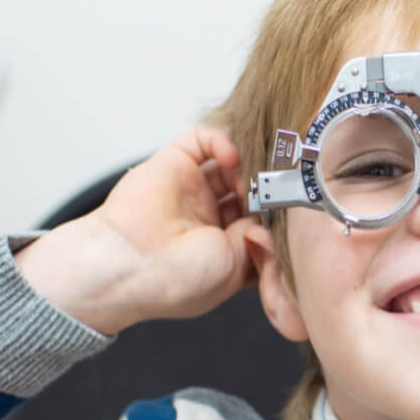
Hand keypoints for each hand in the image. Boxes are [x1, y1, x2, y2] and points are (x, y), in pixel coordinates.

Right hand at [16, 127, 256, 334]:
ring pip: (233, 165)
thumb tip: (269, 217)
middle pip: (252, 191)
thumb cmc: (175, 278)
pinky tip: (233, 159)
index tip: (294, 214)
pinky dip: (223, 142)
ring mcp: (192, 190)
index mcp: (223, 250)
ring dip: (250, 168)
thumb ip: (257, 236)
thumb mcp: (233, 266)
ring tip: (255, 179)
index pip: (261, 223)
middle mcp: (209, 219)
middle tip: (280, 189)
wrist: (126, 264)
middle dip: (268, 189)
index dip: (278, 217)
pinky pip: (205, 141)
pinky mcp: (175, 163)